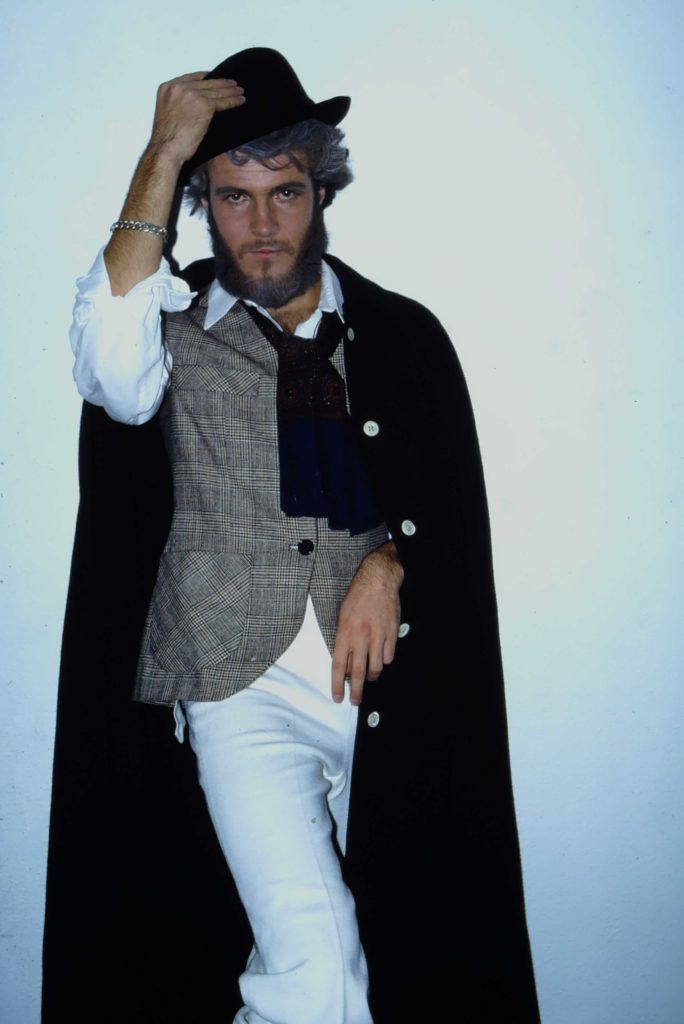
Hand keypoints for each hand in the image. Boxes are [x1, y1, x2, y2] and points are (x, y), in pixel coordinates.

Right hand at [150, 71, 245, 165]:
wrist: (167, 148)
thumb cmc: (166, 139)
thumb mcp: (168, 113)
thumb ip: (179, 103)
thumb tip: (194, 105)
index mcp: (167, 87)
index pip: (190, 78)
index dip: (205, 77)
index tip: (213, 77)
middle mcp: (179, 87)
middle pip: (205, 84)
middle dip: (221, 84)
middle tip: (233, 84)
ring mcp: (192, 94)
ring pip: (215, 92)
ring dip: (230, 92)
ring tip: (240, 92)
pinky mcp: (204, 105)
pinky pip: (222, 102)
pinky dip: (232, 102)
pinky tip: (240, 101)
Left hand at [331, 542, 403, 705]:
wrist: (378, 580)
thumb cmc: (357, 596)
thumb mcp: (342, 616)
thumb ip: (342, 640)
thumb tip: (344, 663)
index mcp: (344, 632)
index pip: (338, 665)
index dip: (337, 684)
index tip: (337, 697)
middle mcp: (361, 637)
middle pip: (357, 672)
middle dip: (356, 691)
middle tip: (355, 701)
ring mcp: (378, 636)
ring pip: (376, 667)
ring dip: (371, 676)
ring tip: (368, 678)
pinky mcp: (392, 633)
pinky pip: (389, 656)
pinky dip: (384, 660)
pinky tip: (381, 657)